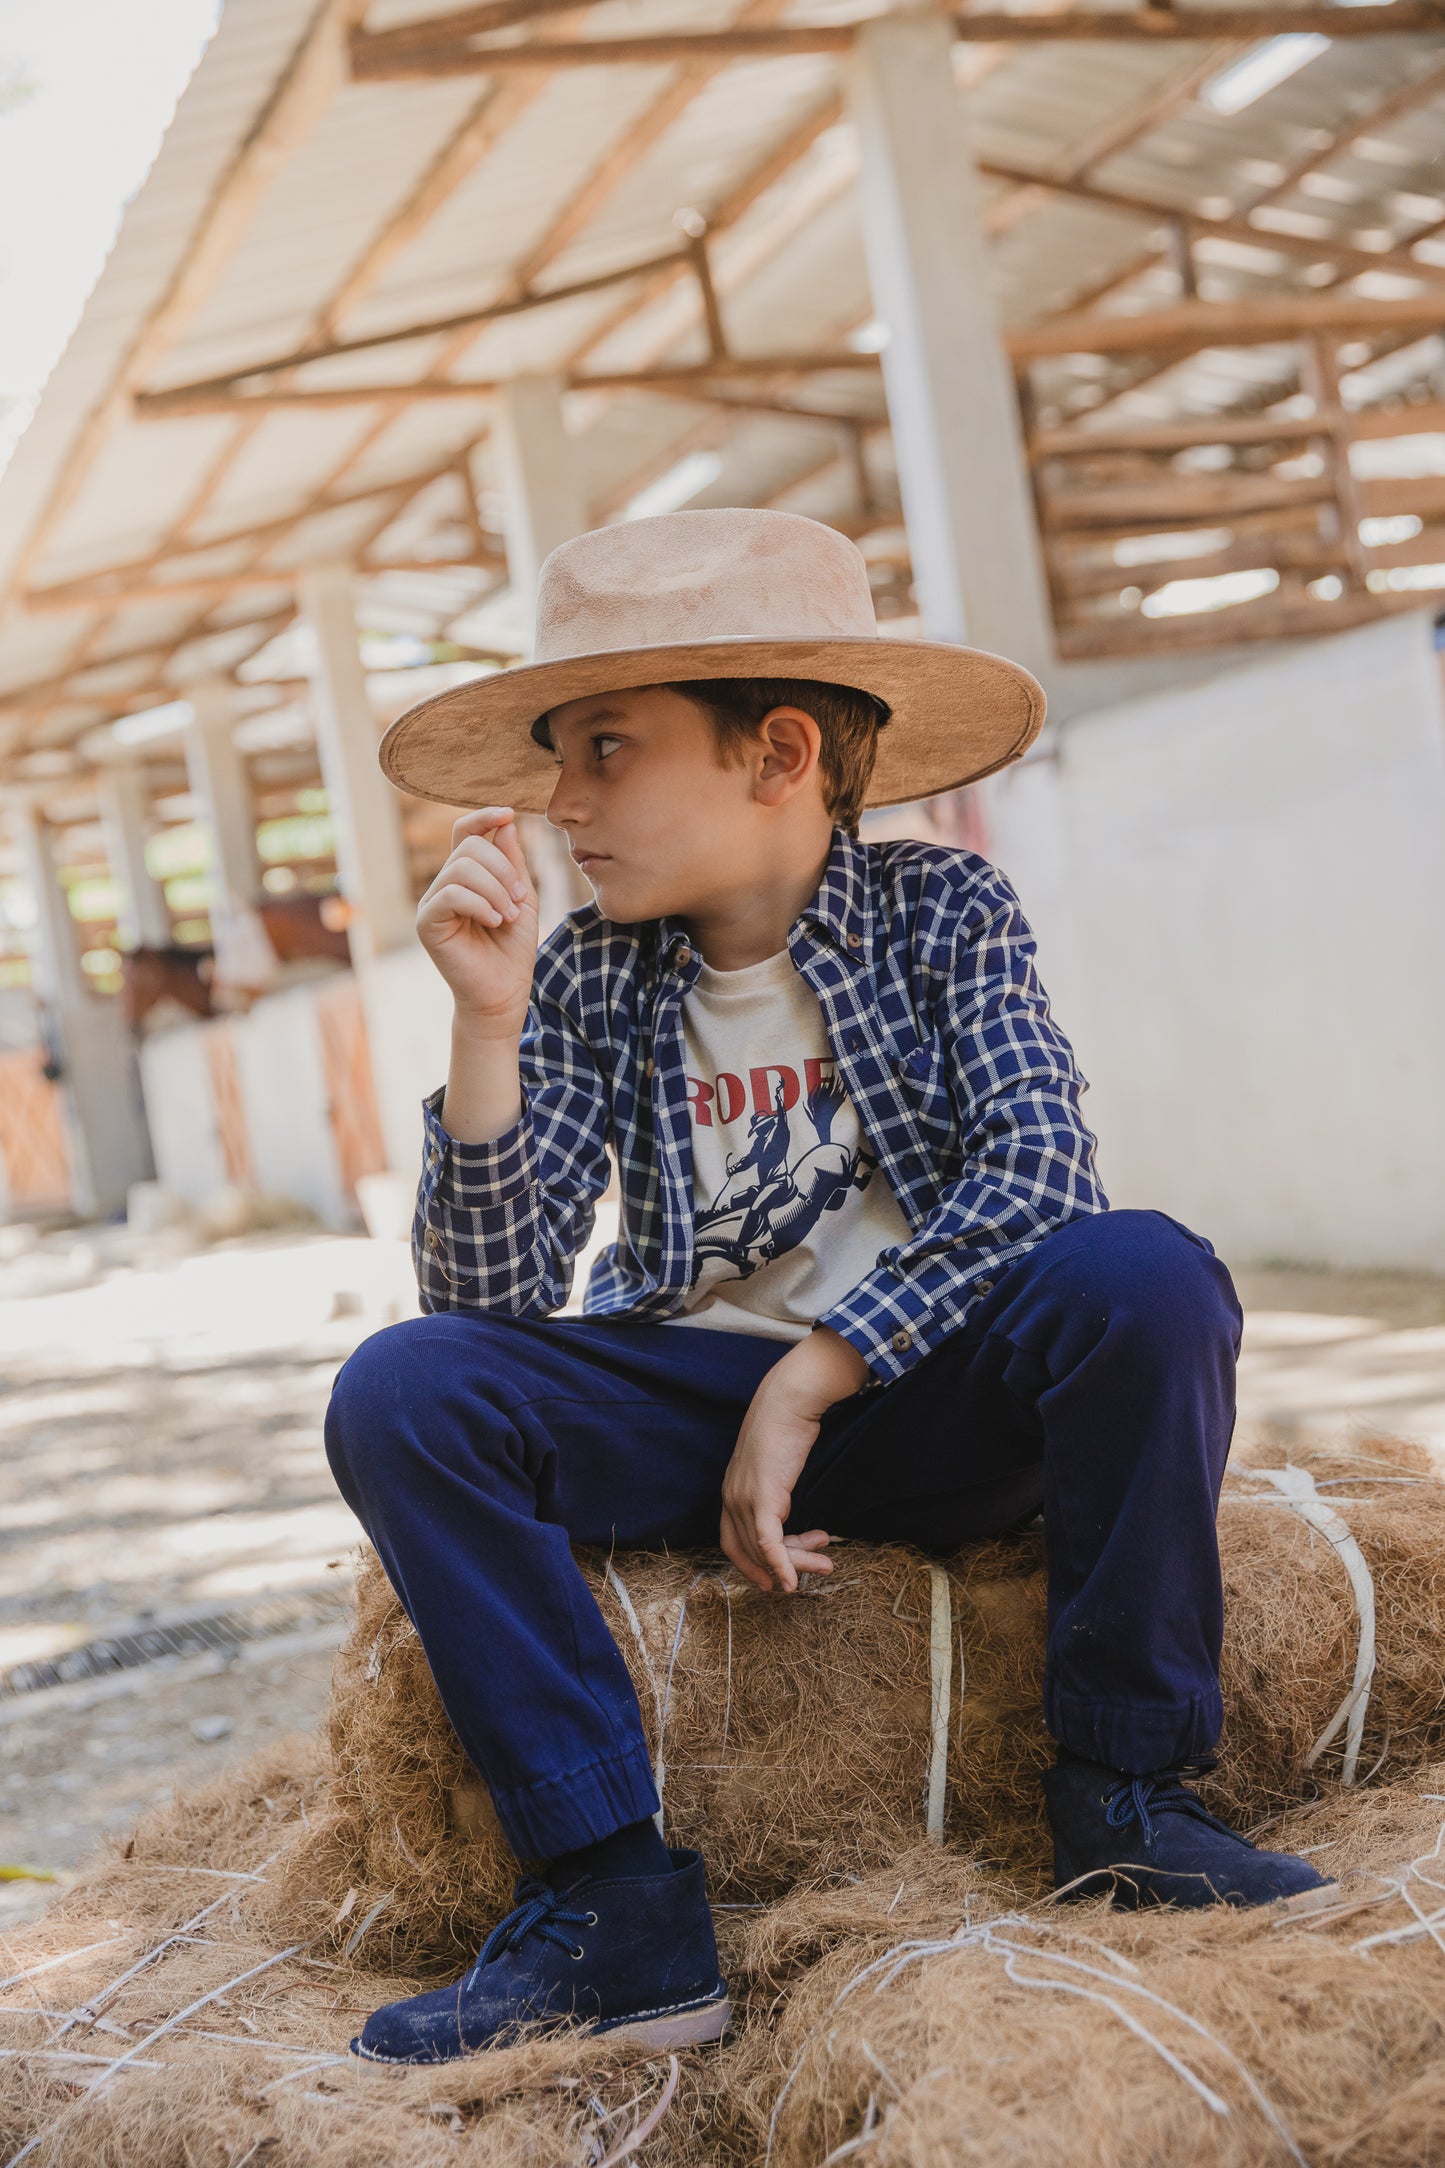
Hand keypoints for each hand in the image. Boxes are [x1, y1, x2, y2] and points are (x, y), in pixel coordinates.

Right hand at [417, 808, 538, 1036]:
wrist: (504, 993)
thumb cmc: (513, 950)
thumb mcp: (523, 898)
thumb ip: (513, 862)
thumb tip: (506, 822)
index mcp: (466, 876)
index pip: (464, 832)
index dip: (483, 817)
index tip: (509, 812)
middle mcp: (445, 885)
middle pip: (469, 846)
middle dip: (503, 869)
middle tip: (520, 900)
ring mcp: (432, 903)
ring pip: (462, 868)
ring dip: (496, 889)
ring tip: (509, 916)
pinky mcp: (427, 923)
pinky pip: (451, 894)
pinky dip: (481, 904)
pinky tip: (495, 922)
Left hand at [720, 1328, 870, 1593]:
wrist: (789, 1399)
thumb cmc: (787, 1424)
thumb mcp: (775, 1463)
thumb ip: (774, 1487)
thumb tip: (786, 1506)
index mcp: (732, 1491)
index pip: (734, 1542)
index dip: (752, 1566)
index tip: (775, 1580)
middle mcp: (732, 1499)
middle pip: (751, 1550)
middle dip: (784, 1565)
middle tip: (815, 1568)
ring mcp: (744, 1500)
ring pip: (764, 1550)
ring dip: (796, 1563)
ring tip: (826, 1563)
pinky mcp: (762, 1499)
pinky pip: (769, 1543)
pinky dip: (781, 1565)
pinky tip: (793, 1580)